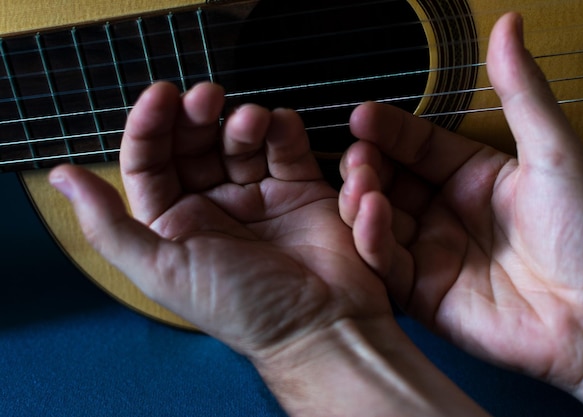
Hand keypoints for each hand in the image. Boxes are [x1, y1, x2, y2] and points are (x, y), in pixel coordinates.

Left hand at [49, 81, 391, 355]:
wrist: (320, 325)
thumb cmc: (241, 306)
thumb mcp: (163, 271)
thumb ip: (109, 226)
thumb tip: (61, 176)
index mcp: (174, 224)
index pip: (151, 162)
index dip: (150, 125)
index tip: (162, 94)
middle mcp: (212, 206)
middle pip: (194, 143)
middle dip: (196, 115)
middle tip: (208, 97)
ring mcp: (256, 195)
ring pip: (239, 140)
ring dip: (242, 121)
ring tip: (250, 122)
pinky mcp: (297, 189)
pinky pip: (285, 148)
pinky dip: (282, 129)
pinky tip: (279, 126)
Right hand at [339, 12, 582, 414]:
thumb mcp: (553, 153)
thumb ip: (521, 92)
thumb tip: (509, 24)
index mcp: (471, 176)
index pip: (416, 144)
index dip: (388, 129)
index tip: (363, 115)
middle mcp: (444, 211)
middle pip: (388, 180)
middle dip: (365, 165)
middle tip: (357, 154)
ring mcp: (430, 251)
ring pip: (376, 220)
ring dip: (360, 200)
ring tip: (360, 183)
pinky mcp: (421, 291)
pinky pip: (385, 262)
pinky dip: (371, 240)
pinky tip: (373, 216)